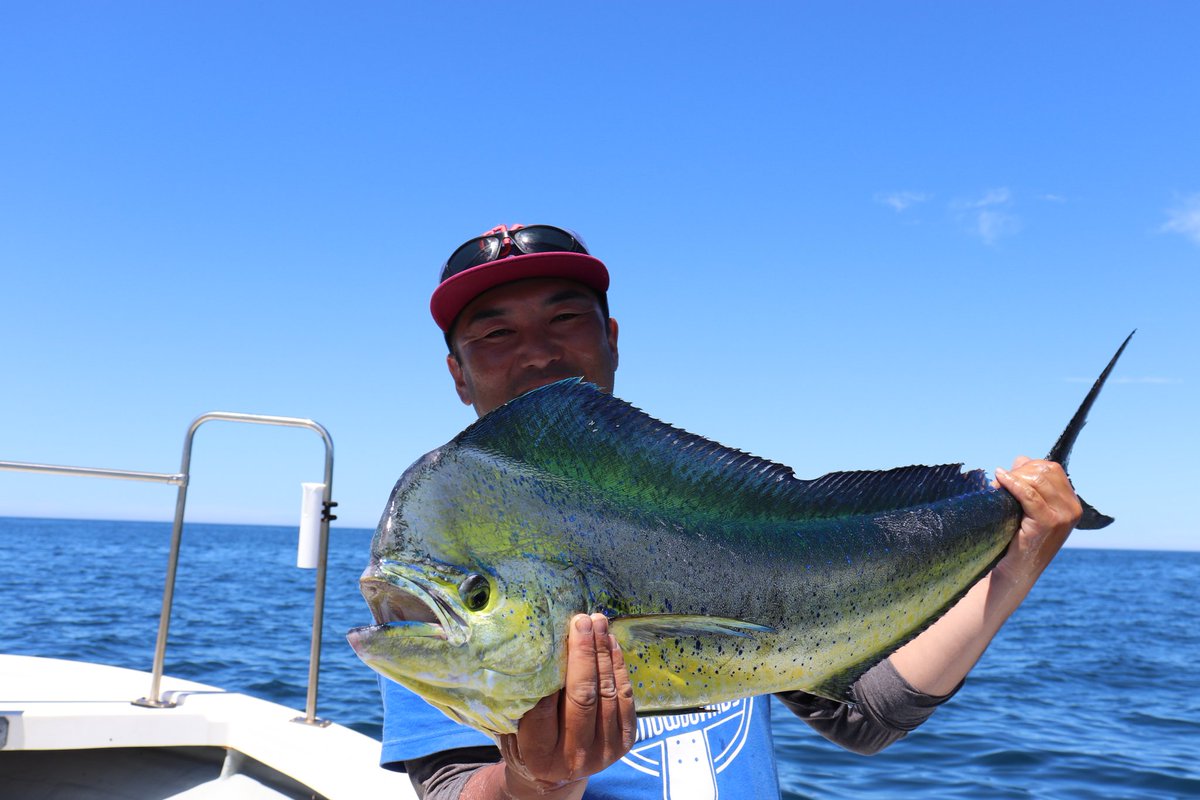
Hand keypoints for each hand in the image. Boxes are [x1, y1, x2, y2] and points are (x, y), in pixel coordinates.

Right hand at [495, 613, 636, 797]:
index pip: (544, 709)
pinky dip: (618, 666)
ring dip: (603, 653)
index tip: (551, 638)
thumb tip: (524, 650)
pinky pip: (625, 697)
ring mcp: (604, 751)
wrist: (556, 774)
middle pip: (582, 698)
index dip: (550, 673)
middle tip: (580, 621)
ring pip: (607, 693)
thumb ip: (521, 699)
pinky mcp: (624, 742)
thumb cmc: (528, 741)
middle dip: (583, 654)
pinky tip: (610, 642)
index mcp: (540, 756)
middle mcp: (574, 757)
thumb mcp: (514, 726)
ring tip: (597, 623)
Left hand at [993, 457, 1082, 586]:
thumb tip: (1022, 458)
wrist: (1015, 571)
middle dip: (1020, 471)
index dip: (1028, 467)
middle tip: (1001, 481)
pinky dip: (1013, 483)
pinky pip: (1029, 494)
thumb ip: (1028, 483)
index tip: (1009, 474)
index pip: (1052, 469)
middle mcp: (1073, 508)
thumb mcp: (1027, 508)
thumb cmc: (1017, 538)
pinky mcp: (1049, 523)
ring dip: (1013, 478)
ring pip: (1037, 480)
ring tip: (998, 487)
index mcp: (1071, 504)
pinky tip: (1000, 479)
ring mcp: (1064, 516)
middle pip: (1045, 470)